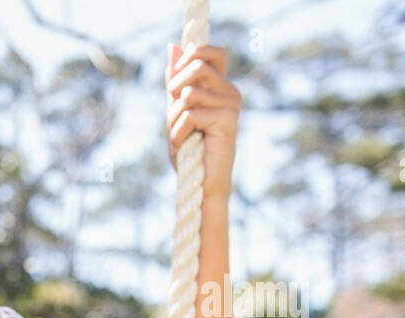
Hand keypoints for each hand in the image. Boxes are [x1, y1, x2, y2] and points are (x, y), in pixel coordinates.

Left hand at [165, 44, 240, 200]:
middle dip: (174, 89)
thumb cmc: (189, 149)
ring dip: (174, 117)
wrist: (201, 183)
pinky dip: (178, 132)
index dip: (189, 58)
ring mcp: (231, 104)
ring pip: (188, 93)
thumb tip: (173, 47)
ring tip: (180, 135)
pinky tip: (185, 145)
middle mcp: (230, 91)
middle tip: (173, 113)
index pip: (210, 52)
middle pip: (196, 67)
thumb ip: (175, 82)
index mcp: (221, 86)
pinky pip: (190, 114)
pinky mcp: (228, 118)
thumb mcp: (176, 111)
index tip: (175, 84)